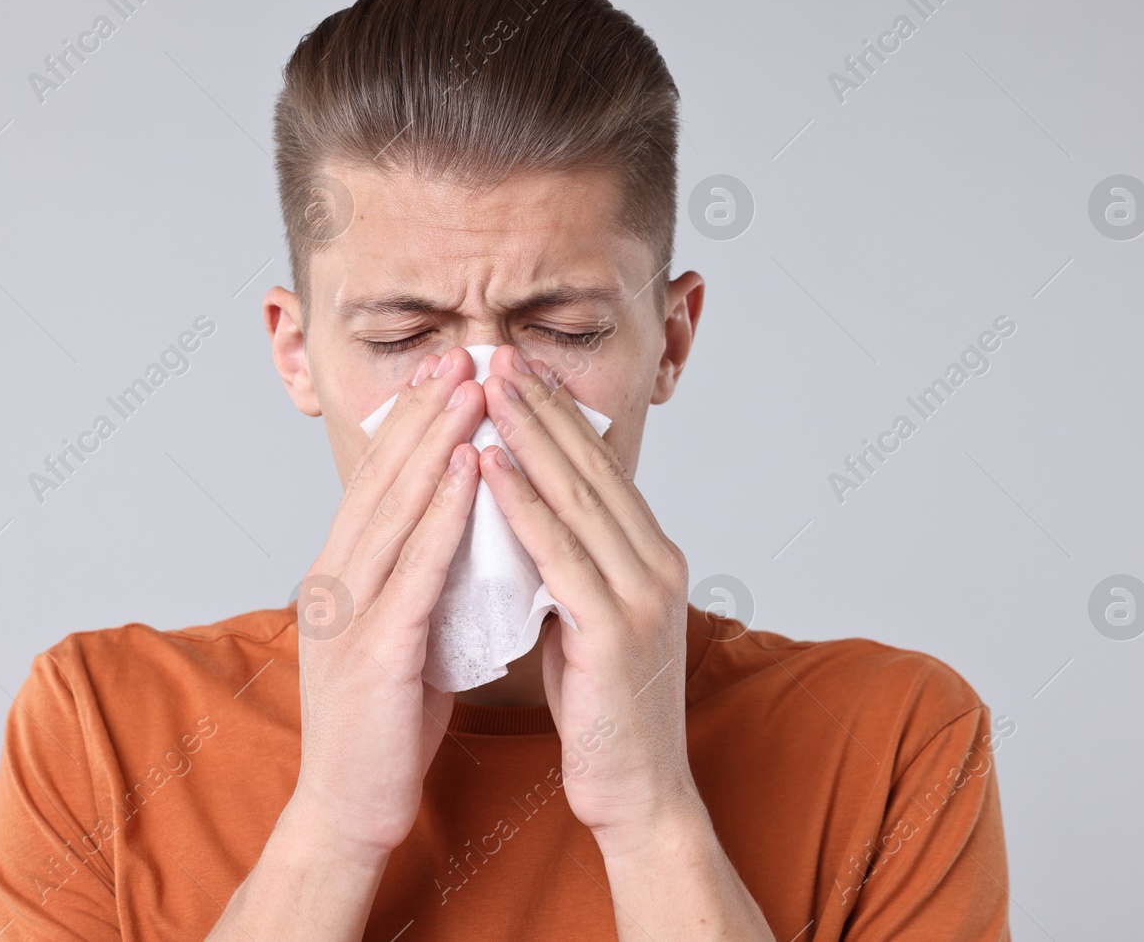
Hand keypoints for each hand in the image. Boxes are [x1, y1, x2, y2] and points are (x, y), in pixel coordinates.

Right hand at [286, 345, 484, 864]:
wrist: (349, 810)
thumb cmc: (385, 724)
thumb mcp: (402, 632)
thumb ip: (420, 579)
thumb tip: (464, 529)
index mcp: (341, 576)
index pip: (380, 483)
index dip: (415, 423)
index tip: (449, 372)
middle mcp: (335, 582)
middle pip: (384, 480)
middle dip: (427, 413)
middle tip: (464, 353)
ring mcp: (348, 615)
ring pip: (396, 511)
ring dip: (437, 444)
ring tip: (473, 389)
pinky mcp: (374, 654)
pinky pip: (415, 570)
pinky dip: (443, 515)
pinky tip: (470, 473)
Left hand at [476, 345, 705, 853]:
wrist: (638, 792)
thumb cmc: (603, 708)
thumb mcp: (585, 619)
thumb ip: (566, 566)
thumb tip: (521, 519)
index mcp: (650, 556)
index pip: (597, 468)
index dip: (555, 415)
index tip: (514, 369)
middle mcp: (656, 562)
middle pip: (590, 466)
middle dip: (540, 405)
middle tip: (497, 351)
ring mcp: (642, 593)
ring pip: (577, 496)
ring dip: (527, 436)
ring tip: (487, 387)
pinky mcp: (616, 628)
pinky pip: (559, 553)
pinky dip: (522, 505)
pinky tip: (489, 467)